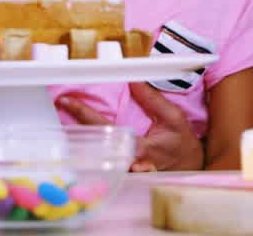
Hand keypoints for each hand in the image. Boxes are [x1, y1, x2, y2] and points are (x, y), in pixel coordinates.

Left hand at [57, 83, 203, 171]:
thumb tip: (134, 80)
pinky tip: (79, 135)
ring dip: (80, 138)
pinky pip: (101, 160)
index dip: (85, 114)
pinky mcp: (122, 172)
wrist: (190, 166)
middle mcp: (126, 162)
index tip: (68, 101)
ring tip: (65, 116)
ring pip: (95, 155)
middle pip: (93, 144)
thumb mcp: (173, 118)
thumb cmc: (182, 143)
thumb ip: (153, 100)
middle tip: (62, 104)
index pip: (106, 129)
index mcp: (139, 148)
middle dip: (75, 125)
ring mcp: (122, 170)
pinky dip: (89, 148)